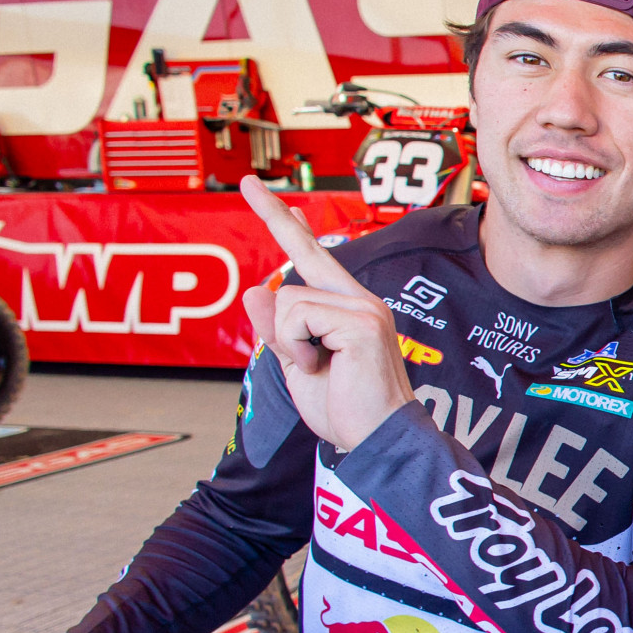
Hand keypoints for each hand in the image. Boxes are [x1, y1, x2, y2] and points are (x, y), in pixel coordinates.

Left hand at [239, 175, 416, 453]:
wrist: (375, 442)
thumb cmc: (347, 412)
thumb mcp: (299, 367)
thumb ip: (279, 331)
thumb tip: (256, 291)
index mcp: (350, 309)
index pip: (312, 256)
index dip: (285, 222)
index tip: (258, 189)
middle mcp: (361, 300)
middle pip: (298, 267)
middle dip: (278, 243)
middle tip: (259, 212)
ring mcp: (364, 307)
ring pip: (289, 301)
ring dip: (289, 343)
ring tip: (319, 369)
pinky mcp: (361, 321)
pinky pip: (297, 316)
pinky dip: (296, 347)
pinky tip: (323, 367)